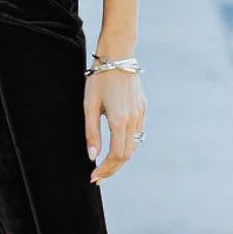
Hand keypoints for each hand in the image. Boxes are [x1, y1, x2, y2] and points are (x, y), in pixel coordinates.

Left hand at [85, 68, 146, 184]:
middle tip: (97, 177)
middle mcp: (134, 120)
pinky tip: (115, 147)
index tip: (93, 177)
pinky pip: (137, 133)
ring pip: (134, 146)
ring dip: (120, 159)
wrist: (118, 56)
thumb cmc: (99, 79)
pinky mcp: (143, 108)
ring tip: (104, 166)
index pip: (116, 156)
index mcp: (120, 120)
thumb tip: (92, 157)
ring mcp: (141, 114)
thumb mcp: (89, 106)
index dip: (106, 170)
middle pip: (127, 155)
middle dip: (112, 169)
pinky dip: (127, 145)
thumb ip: (91, 132)